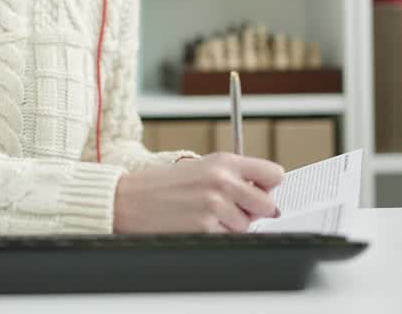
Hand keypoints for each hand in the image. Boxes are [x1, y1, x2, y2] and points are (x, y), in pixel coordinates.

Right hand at [113, 153, 283, 233]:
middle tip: (232, 208)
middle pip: (267, 205)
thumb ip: (234, 176)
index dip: (269, 187)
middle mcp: (222, 181)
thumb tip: (266, 199)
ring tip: (205, 215)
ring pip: (247, 226)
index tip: (259, 191)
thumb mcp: (200, 167)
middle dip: (254, 211)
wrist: (128, 200)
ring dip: (231, 226)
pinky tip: (196, 224)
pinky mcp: (205, 228)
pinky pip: (228, 239)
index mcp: (223, 161)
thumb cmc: (162, 186)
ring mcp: (214, 205)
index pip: (274, 174)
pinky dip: (216, 236)